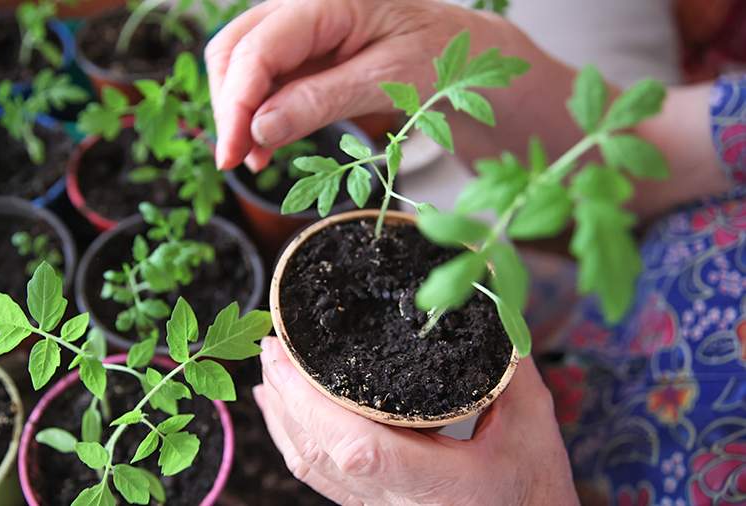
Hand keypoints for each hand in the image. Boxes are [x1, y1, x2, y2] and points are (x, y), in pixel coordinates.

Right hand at [205, 0, 532, 170]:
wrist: (468, 56)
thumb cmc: (444, 57)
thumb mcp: (389, 81)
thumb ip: (321, 102)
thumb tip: (259, 129)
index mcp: (329, 1)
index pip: (258, 48)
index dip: (237, 103)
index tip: (231, 154)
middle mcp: (304, 6)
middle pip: (233, 49)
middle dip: (229, 107)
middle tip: (239, 160)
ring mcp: (299, 28)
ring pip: (238, 63)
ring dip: (238, 113)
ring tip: (254, 158)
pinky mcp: (302, 52)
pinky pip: (262, 79)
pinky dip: (256, 114)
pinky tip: (264, 145)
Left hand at [255, 337, 578, 505]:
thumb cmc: (534, 491)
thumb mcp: (532, 425)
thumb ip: (506, 368)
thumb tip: (486, 307)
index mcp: (438, 486)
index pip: (361, 451)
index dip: (313, 406)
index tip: (289, 358)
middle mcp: (396, 504)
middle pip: (320, 454)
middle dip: (286, 397)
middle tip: (272, 346)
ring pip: (311, 468)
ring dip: (282, 416)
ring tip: (269, 370)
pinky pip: (320, 476)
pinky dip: (294, 439)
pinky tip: (283, 411)